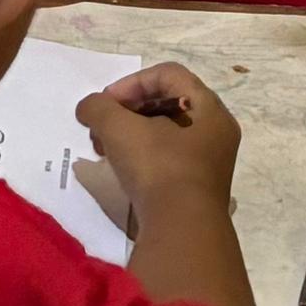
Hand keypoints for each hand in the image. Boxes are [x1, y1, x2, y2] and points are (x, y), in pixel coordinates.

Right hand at [79, 62, 240, 217]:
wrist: (182, 231)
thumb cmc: (158, 168)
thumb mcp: (118, 128)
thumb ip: (98, 107)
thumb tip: (89, 108)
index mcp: (209, 109)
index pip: (167, 74)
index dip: (132, 82)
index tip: (107, 104)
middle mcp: (216, 131)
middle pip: (166, 102)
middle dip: (127, 110)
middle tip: (102, 127)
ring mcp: (210, 161)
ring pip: (165, 132)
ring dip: (131, 133)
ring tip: (106, 149)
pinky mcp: (199, 186)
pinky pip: (169, 157)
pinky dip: (143, 155)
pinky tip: (122, 169)